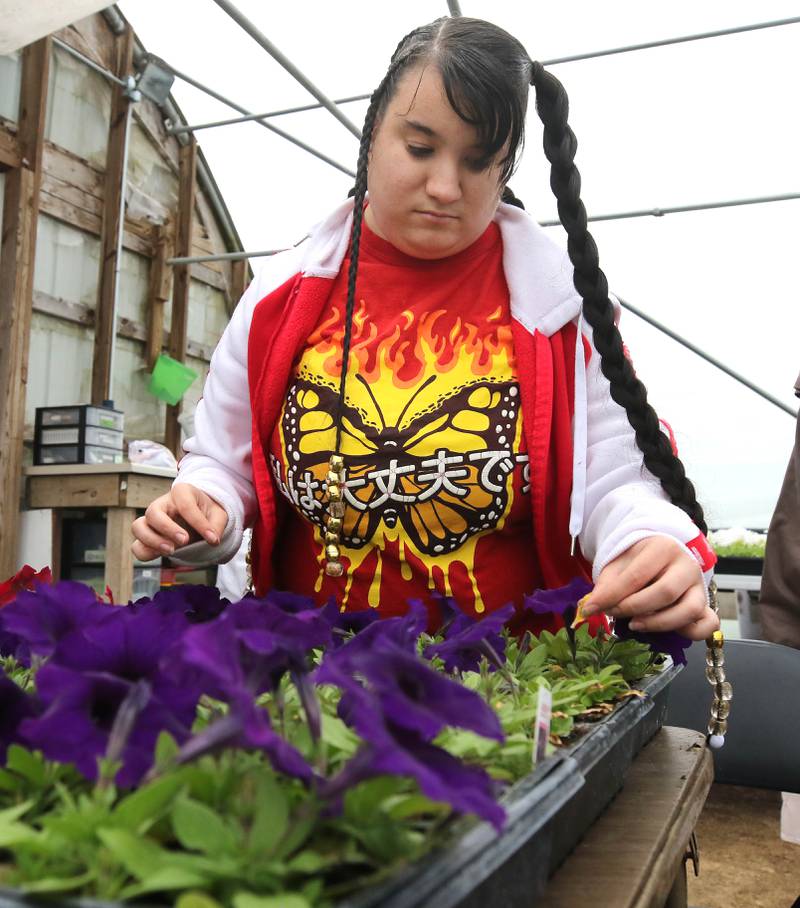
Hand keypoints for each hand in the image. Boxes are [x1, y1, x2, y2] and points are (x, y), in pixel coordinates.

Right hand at [131, 483, 227, 561]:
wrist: (200, 518)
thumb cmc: (207, 513)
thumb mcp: (218, 515)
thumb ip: (217, 526)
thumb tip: (212, 540)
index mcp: (181, 492)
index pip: (185, 505)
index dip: (199, 523)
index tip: (212, 539)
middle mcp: (162, 504)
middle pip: (153, 512)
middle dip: (168, 528)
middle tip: (185, 541)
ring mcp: (151, 521)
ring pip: (138, 527)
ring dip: (152, 541)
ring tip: (171, 551)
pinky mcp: (148, 537)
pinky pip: (137, 546)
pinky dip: (146, 552)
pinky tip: (162, 555)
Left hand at [581, 536, 719, 640]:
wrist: (659, 555)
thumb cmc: (636, 561)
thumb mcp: (618, 564)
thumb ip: (607, 585)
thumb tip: (591, 607)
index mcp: (663, 548)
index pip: (637, 576)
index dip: (611, 595)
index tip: (591, 608)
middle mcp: (686, 565)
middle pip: (664, 592)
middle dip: (634, 608)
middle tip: (614, 613)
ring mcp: (699, 585)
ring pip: (690, 610)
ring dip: (659, 623)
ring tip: (635, 624)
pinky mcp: (706, 604)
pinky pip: (708, 623)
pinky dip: (690, 632)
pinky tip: (666, 631)